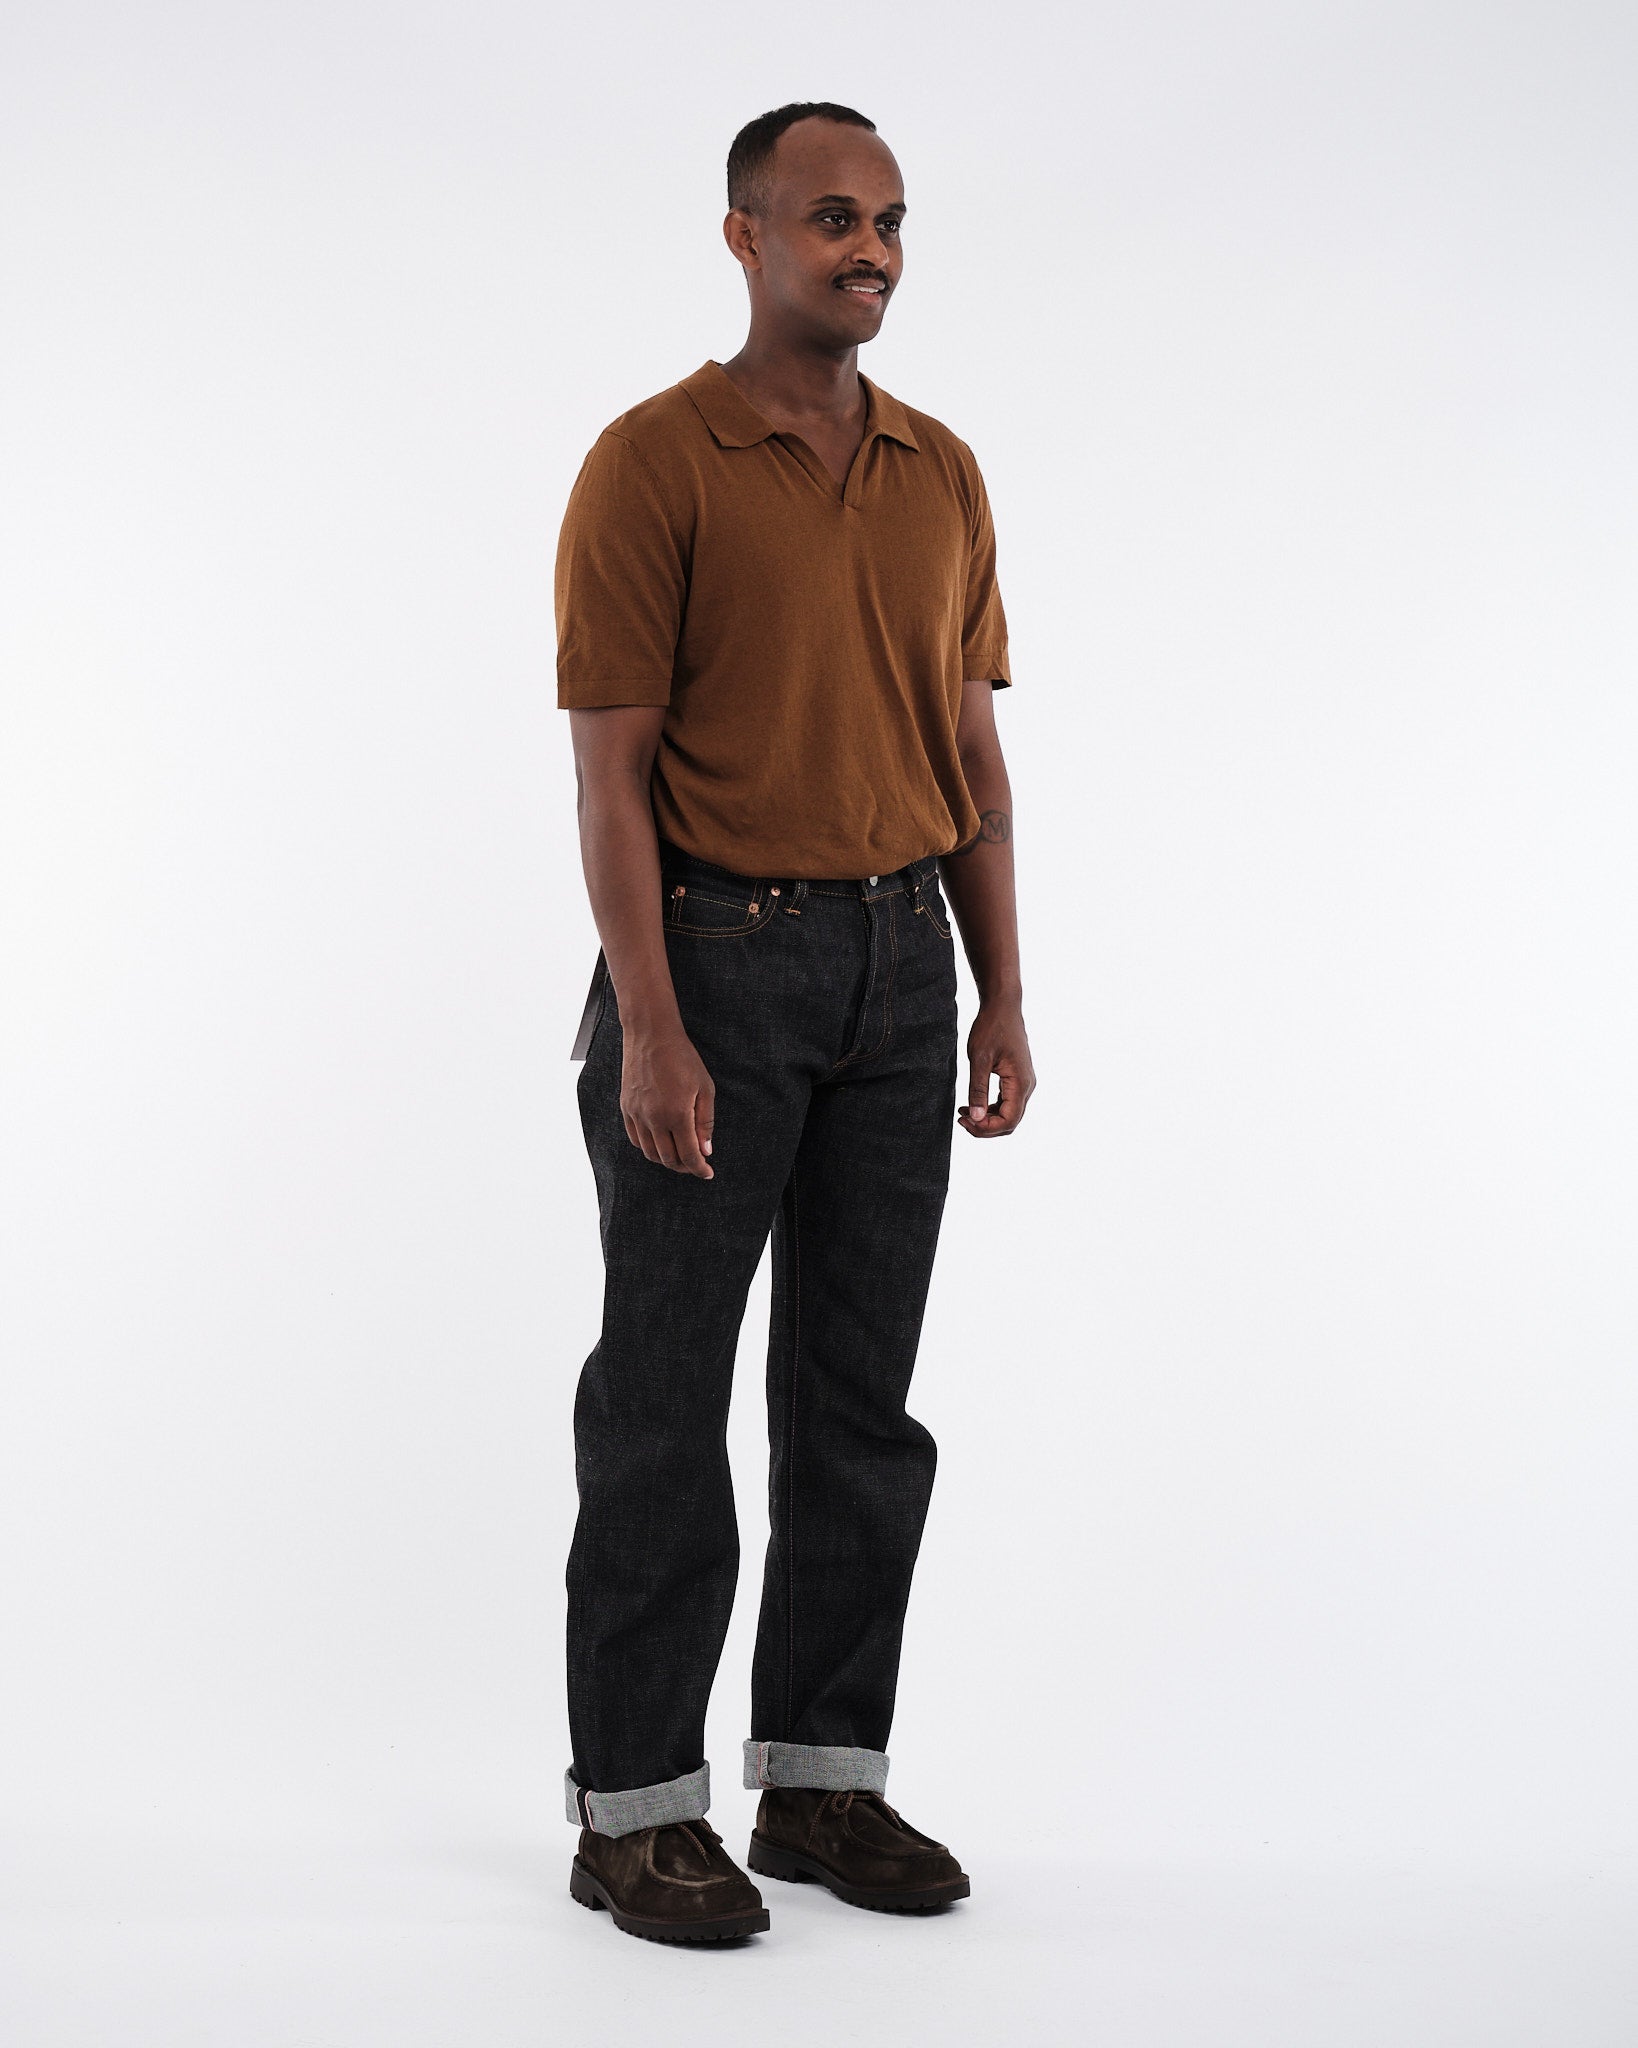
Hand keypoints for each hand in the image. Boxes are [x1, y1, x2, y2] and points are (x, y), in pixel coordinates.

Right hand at [620, 1024, 715, 1178]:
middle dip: (685, 1167)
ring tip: (679, 1156)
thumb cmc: (683, 1058)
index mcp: (677, 1114)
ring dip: (666, 1160)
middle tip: (696, 1165)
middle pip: (668, 1158)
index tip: (708, 1173)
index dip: (700, 1169)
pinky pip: (635, 1139)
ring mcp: (637, 1115)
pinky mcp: (626, 1108)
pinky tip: (660, 1143)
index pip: (689, 1155)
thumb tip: (706, 1150)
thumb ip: (705, 1122)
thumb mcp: (705, 1088)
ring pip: (650, 1153)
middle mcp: (654, 1119)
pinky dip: (648, 1148)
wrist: (651, 1036)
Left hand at [957, 998, 1034, 1137]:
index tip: (964, 1120)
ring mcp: (1024, 1083)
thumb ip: (977, 1089)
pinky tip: (971, 1104)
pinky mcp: (1017, 1078)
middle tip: (960, 1119)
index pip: (1008, 1121)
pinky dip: (990, 1108)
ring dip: (987, 1119)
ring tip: (963, 1112)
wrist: (1003, 1006)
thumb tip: (974, 1117)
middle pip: (1010, 1121)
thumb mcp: (979, 1058)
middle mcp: (1027, 1086)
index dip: (986, 1128)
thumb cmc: (991, 1027)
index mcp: (1021, 1083)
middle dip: (985, 1126)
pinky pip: (1006, 1103)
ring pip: (1008, 1114)